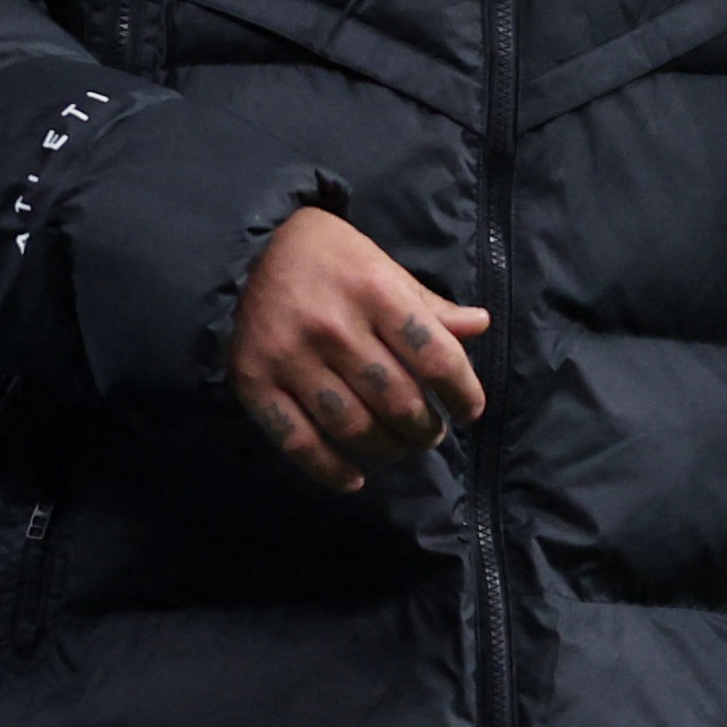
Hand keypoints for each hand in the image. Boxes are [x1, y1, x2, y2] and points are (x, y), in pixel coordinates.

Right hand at [226, 207, 489, 492]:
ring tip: (399, 447)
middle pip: (397, 400)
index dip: (463, 393)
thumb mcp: (383, 266)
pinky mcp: (253, 382)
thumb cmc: (329, 257)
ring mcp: (290, 357)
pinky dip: (329, 470)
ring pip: (352, 426)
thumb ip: (428, 305)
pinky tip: (354, 480)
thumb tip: (479, 326)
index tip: (469, 410)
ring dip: (386, 448)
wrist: (247, 246)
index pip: (436, 357)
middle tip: (431, 433)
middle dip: (425, 428)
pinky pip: (297, 442)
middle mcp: (334, 326)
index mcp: (374, 291)